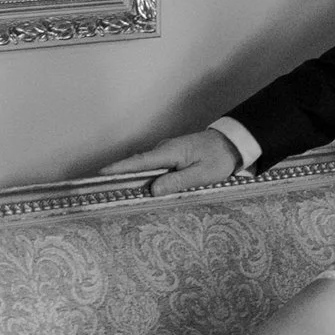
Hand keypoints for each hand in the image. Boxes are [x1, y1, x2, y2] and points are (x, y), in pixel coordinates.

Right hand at [97, 126, 240, 194]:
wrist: (233, 143)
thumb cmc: (219, 158)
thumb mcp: (202, 174)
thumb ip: (178, 181)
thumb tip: (153, 189)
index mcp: (170, 152)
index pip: (140, 161)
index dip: (120, 168)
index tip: (101, 173)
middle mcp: (165, 149)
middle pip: (138, 164)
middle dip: (120, 174)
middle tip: (103, 188)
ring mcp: (167, 152)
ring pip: (146, 166)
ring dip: (133, 176)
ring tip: (117, 191)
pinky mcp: (172, 156)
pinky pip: (154, 166)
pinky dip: (145, 175)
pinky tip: (142, 187)